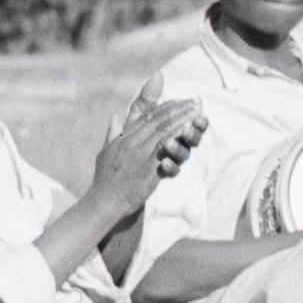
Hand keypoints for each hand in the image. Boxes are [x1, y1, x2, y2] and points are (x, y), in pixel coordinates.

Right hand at [89, 98, 204, 208]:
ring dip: (183, 120)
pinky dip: (178, 139)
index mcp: (123, 138)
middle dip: (179, 109)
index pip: (146, 116)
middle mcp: (131, 143)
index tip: (179, 100)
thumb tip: (114, 115)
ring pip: (164, 131)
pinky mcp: (149, 170)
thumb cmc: (105, 180)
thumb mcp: (105, 152)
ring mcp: (140, 155)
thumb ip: (112, 133)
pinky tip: (189, 131)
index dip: (164, 107)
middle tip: (196, 101)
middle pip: (158, 120)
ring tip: (198, 112)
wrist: (105, 202)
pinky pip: (166, 151)